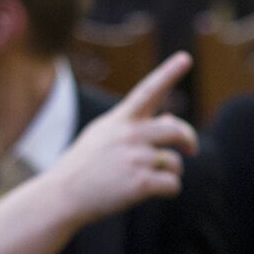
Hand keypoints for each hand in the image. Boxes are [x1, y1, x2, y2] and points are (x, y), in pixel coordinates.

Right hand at [38, 53, 197, 227]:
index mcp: (120, 120)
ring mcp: (136, 159)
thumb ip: (137, 126)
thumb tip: (172, 118)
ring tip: (152, 178)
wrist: (63, 196)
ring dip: (171, 172)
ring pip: (175, 162)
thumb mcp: (104, 137)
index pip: (148, 91)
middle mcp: (130, 135)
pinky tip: (153, 192)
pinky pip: (173, 185)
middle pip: (176, 130)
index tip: (186, 57)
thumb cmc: (84, 167)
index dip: (168, 73)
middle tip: (191, 149)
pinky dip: (169, 190)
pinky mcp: (141, 183)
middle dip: (189, 139)